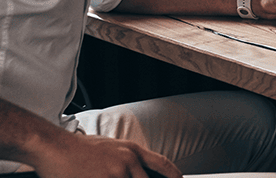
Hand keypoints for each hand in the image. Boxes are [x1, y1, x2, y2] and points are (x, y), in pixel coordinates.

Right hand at [32, 130, 179, 177]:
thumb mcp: (111, 148)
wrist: (54, 147)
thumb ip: (127, 160)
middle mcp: (128, 162)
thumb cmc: (79, 149)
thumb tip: (138, 171)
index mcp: (132, 150)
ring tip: (105, 177)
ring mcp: (115, 174)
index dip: (173, 175)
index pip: (162, 164)